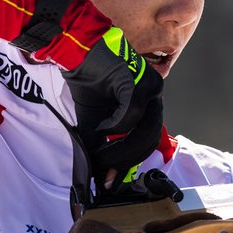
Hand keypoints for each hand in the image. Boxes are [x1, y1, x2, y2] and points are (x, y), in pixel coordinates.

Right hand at [61, 28, 163, 174]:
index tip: (109, 181)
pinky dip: (114, 126)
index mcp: (148, 106)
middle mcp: (154, 97)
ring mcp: (150, 88)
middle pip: (149, 141)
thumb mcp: (95, 122)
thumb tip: (98, 175)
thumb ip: (100, 146)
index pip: (147, 142)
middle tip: (103, 171)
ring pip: (144, 131)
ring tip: (99, 150)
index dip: (129, 165)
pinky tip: (100, 128)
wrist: (77, 51)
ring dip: (119, 147)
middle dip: (124, 161)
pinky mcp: (138, 81)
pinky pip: (132, 114)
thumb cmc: (88, 81)